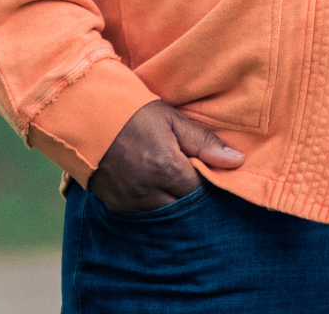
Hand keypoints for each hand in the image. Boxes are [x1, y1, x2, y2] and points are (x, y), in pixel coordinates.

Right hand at [87, 101, 244, 212]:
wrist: (90, 117)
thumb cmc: (136, 114)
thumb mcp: (173, 121)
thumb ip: (205, 143)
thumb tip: (237, 161)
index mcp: (166, 168)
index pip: (200, 190)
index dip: (205, 181)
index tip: (204, 169)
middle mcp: (148, 191)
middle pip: (183, 207)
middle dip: (189, 194)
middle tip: (189, 176)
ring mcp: (130, 201)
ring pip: (164, 214)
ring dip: (171, 201)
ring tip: (170, 180)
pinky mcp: (116, 206)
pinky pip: (143, 215)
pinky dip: (153, 204)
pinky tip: (153, 187)